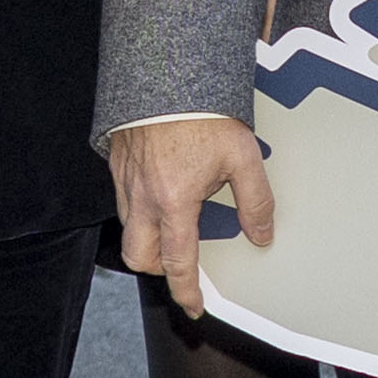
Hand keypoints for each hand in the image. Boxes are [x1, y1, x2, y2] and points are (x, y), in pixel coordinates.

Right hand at [106, 112, 269, 293]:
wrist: (164, 72)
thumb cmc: (200, 112)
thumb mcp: (242, 156)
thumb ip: (255, 200)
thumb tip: (261, 233)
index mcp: (173, 202)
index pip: (177, 262)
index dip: (186, 290)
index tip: (193, 305)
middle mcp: (142, 197)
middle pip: (139, 256)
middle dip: (159, 269)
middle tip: (180, 265)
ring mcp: (125, 180)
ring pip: (129, 228)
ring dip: (149, 237)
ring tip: (174, 225)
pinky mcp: (117, 163)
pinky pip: (122, 200)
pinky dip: (139, 209)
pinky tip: (161, 192)